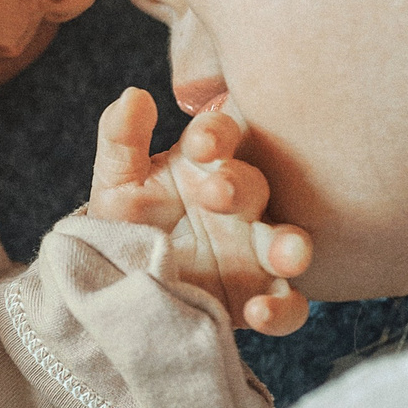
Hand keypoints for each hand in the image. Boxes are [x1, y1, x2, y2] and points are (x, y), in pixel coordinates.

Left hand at [87, 88, 312, 334]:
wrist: (123, 287)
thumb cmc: (127, 224)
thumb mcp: (116, 184)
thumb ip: (121, 139)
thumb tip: (135, 95)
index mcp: (207, 165)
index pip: (220, 137)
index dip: (214, 135)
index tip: (198, 142)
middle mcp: (239, 204)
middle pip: (255, 185)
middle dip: (241, 187)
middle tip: (216, 193)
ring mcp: (254, 251)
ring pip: (288, 243)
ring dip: (290, 247)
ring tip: (285, 255)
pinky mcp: (260, 296)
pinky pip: (288, 305)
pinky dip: (282, 310)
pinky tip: (259, 312)